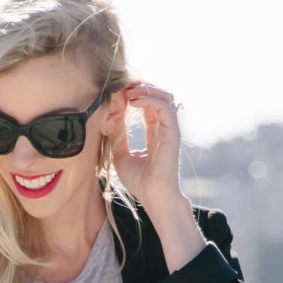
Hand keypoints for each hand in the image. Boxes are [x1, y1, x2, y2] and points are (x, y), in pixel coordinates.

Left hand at [112, 79, 184, 213]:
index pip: (147, 105)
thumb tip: (110, 114)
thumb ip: (117, 134)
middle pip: (157, 96)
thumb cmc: (139, 182)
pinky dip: (149, 100)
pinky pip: (164, 107)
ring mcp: (169, 129)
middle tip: (123, 85)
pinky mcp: (172, 132)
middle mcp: (164, 128)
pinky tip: (133, 102)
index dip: (133, 95)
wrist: (153, 197)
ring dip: (146, 89)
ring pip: (164, 96)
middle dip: (140, 87)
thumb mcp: (120, 154)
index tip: (117, 92)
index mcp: (154, 132)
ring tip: (129, 91)